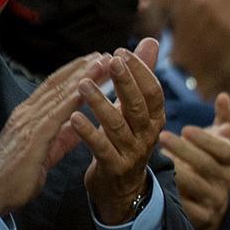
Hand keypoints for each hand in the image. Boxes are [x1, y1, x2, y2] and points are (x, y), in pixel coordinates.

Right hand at [0, 52, 109, 216]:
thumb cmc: (20, 172)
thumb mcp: (48, 148)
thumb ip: (63, 133)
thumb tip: (80, 122)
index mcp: (29, 114)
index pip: (54, 86)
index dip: (75, 70)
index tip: (95, 59)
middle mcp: (27, 113)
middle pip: (59, 84)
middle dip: (83, 67)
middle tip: (106, 54)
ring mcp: (28, 123)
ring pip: (58, 94)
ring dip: (82, 77)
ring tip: (102, 63)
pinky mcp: (32, 138)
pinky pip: (55, 115)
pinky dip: (71, 100)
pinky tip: (86, 90)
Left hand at [77, 38, 166, 225]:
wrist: (121, 188)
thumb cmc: (126, 139)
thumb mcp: (137, 109)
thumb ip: (143, 75)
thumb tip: (151, 41)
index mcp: (155, 118)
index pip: (153, 91)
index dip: (140, 71)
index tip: (121, 53)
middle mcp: (148, 135)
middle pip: (138, 105)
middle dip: (125, 82)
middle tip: (110, 61)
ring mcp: (132, 152)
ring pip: (117, 125)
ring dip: (100, 104)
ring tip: (84, 85)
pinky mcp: (114, 168)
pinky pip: (101, 148)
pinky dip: (87, 132)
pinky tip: (74, 118)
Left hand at [161, 93, 229, 229]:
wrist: (213, 199)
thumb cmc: (212, 159)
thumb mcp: (221, 139)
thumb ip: (225, 117)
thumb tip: (223, 96)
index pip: (224, 149)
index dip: (206, 139)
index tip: (185, 128)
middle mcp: (229, 181)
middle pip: (207, 165)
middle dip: (183, 150)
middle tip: (162, 136)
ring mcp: (216, 200)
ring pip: (194, 185)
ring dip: (174, 170)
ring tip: (155, 157)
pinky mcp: (203, 218)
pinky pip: (186, 206)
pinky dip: (171, 193)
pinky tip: (156, 181)